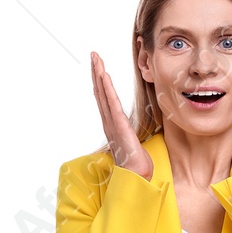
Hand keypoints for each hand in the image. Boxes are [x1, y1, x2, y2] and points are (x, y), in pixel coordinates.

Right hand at [91, 53, 152, 178]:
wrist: (136, 177)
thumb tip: (131, 130)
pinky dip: (107, 89)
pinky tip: (104, 76)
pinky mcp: (119, 126)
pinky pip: (112, 104)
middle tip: (93, 55)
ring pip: (103, 94)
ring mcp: (112, 123)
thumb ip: (129, 134)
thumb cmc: (137, 163)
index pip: (105, 98)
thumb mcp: (133, 143)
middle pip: (100, 92)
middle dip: (96, 73)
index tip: (98, 67)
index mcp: (112, 124)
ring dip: (99, 75)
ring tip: (96, 60)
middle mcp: (109, 122)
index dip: (100, 82)